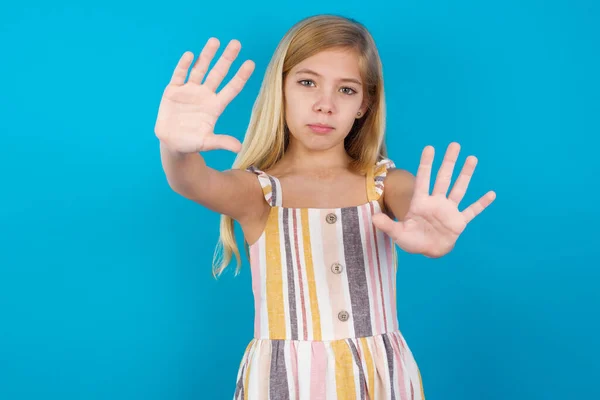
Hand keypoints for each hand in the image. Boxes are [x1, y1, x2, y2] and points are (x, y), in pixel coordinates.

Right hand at [154, 38, 254, 153]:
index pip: (232, 88)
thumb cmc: (192, 143)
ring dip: (206, 56)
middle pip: (218, 73)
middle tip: (236, 43)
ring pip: (200, 69)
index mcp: (215, 106)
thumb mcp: (207, 143)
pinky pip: (179, 75)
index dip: (241, 76)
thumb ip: (221, 142)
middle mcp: (205, 95)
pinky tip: (190, 55)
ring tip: (215, 41)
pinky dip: (184, 65)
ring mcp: (189, 91)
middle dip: (226, 59)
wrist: (172, 143)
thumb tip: (239, 147)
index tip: (251, 63)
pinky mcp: (173, 91)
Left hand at [372, 142, 495, 257]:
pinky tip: (491, 194)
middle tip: (455, 145)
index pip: (423, 179)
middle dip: (449, 162)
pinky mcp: (459, 222)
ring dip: (466, 175)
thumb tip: (373, 218)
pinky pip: (471, 211)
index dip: (426, 164)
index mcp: (421, 203)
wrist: (427, 251)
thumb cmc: (412, 240)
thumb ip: (388, 225)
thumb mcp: (398, 234)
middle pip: (443, 178)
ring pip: (459, 189)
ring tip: (472, 158)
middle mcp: (436, 202)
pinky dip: (481, 204)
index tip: (429, 148)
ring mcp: (449, 210)